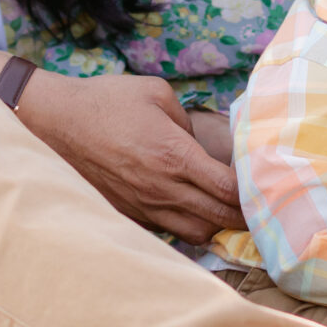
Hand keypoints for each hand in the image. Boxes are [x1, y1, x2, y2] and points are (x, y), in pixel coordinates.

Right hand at [15, 71, 247, 242]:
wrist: (57, 123)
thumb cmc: (108, 101)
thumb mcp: (157, 93)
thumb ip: (187, 120)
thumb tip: (199, 144)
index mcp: (174, 155)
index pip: (228, 190)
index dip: (253, 195)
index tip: (268, 188)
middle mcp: (162, 187)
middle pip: (218, 218)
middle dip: (244, 217)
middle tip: (262, 207)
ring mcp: (144, 206)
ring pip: (196, 233)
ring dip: (217, 225)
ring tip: (230, 211)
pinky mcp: (129, 213)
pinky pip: (169, 230)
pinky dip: (189, 225)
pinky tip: (195, 210)